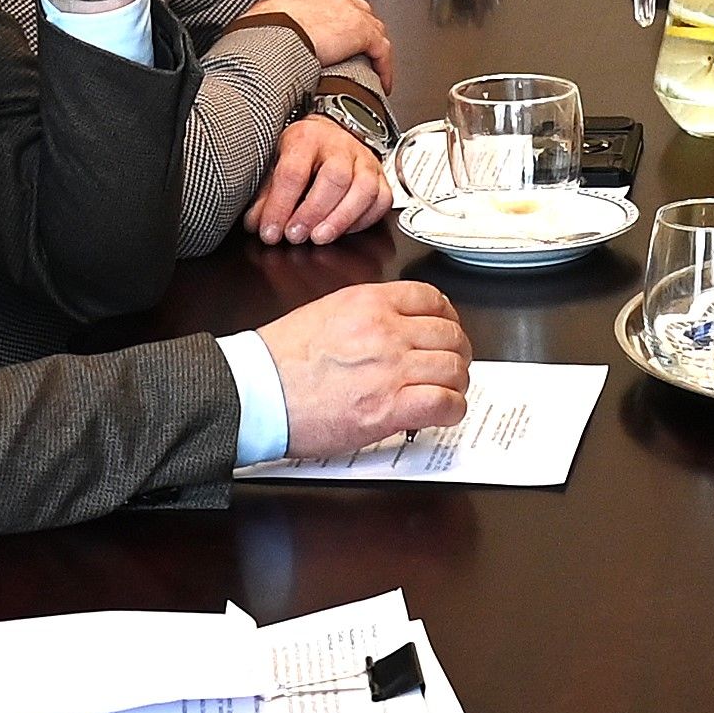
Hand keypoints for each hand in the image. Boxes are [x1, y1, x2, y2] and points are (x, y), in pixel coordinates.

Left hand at [248, 116, 392, 242]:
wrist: (327, 136)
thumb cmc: (300, 152)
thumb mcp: (274, 164)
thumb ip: (266, 195)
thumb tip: (257, 224)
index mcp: (306, 138)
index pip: (294, 172)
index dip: (280, 206)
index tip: (270, 231)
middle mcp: (339, 145)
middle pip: (334, 178)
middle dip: (313, 212)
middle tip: (295, 235)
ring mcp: (364, 160)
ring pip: (364, 189)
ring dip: (341, 219)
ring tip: (319, 237)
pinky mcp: (380, 176)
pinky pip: (381, 199)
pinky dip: (364, 220)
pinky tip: (344, 230)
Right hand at [256, 0, 392, 75]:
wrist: (275, 33)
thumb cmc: (263, 28)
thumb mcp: (266, 18)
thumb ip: (274, 22)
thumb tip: (264, 35)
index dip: (339, 14)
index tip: (336, 28)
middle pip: (357, 10)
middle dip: (360, 29)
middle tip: (357, 50)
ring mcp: (351, 11)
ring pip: (374, 28)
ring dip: (373, 49)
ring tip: (371, 67)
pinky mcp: (363, 32)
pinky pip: (382, 51)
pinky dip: (384, 67)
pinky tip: (382, 82)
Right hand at [263, 280, 469, 457]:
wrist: (257, 391)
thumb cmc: (279, 359)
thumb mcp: (327, 313)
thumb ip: (367, 315)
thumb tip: (396, 328)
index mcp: (368, 302)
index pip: (432, 299)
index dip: (447, 318)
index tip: (446, 331)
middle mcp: (385, 330)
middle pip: (450, 335)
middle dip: (456, 353)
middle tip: (450, 367)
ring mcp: (390, 368)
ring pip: (453, 369)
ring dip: (456, 384)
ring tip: (446, 392)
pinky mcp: (389, 407)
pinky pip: (445, 403)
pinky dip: (451, 410)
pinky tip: (440, 413)